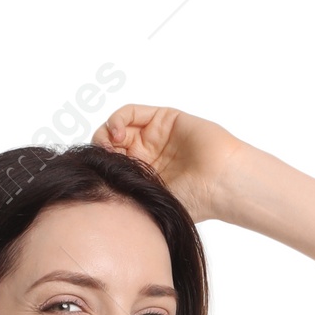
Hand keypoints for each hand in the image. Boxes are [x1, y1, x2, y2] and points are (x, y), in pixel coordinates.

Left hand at [90, 104, 241, 222]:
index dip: (100, 165)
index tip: (97, 172)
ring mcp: (154, 135)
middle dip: (102, 148)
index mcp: (143, 176)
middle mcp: (147, 154)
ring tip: (110, 144)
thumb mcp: (151, 201)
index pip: (112, 165)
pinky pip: (131, 112)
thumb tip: (96, 195)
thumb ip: (128, 193)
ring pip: (120, 126)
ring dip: (108, 133)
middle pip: (112, 144)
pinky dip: (118, 119)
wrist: (218, 184)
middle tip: (101, 158)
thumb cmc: (193, 201)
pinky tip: (117, 133)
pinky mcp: (163, 118)